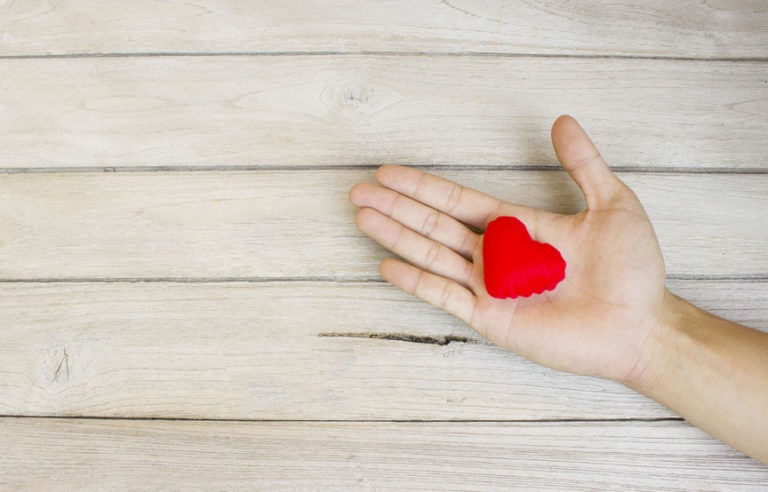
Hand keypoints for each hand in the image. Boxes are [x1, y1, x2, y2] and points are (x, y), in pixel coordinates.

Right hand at [350, 115, 665, 382]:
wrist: (641, 324)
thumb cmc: (632, 269)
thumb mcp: (612, 203)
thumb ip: (583, 163)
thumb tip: (562, 121)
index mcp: (516, 226)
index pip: (458, 200)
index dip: (423, 186)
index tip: (389, 172)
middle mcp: (495, 254)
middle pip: (434, 224)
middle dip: (396, 207)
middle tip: (358, 191)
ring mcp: (490, 287)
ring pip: (432, 254)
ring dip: (396, 236)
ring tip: (363, 217)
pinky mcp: (491, 318)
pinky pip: (445, 296)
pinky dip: (416, 280)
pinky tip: (387, 264)